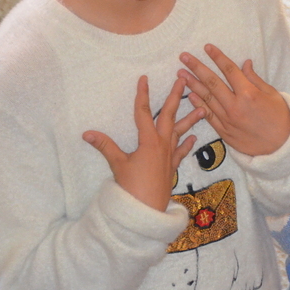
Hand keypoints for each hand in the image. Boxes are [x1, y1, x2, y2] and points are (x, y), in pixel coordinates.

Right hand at [84, 76, 200, 211]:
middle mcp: (162, 144)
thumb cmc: (132, 188)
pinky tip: (193, 137)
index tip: (144, 79)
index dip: (142, 94)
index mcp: (148, 141)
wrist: (147, 211)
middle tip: (183, 80)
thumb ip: (105, 146)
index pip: (144, 112)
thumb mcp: (117, 165)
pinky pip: (182, 151)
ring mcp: (169, 155)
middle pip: (169, 115)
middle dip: (175, 96)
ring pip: (181, 131)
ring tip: (202, 106)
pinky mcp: (172, 167)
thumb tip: (86, 133)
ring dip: (191, 118)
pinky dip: (187, 143)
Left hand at [178, 44, 289, 156]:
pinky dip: (198, 105)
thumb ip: (255, 79)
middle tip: (184, 57)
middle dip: (196, 68)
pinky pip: (208, 115)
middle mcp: (235, 106)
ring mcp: (228, 120)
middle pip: (212, 82)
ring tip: (180, 74)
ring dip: (192, 85)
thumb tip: (245, 64)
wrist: (281, 148)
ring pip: (206, 98)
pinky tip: (190, 95)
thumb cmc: (281, 119)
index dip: (217, 57)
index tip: (207, 47)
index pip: (229, 70)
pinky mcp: (224, 132)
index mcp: (249, 94)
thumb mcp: (272, 94)